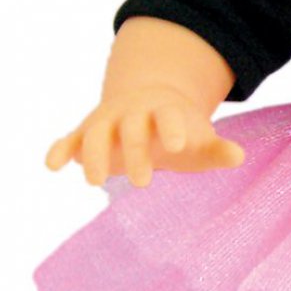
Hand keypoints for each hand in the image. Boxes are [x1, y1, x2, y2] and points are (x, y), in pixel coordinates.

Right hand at [45, 86, 245, 187]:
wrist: (146, 107)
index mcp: (165, 110)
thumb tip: (239, 156)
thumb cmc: (179, 132)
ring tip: (95, 182)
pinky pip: (70, 139)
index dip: (172, 128)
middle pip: (132, 128)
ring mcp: (106, 120)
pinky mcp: (85, 133)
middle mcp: (132, 112)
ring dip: (95, 154)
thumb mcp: (199, 141)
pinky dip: (60, 149)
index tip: (178, 145)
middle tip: (144, 184)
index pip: (169, 116)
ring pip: (96, 132)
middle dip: (136, 152)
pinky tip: (52, 165)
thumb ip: (216, 150)